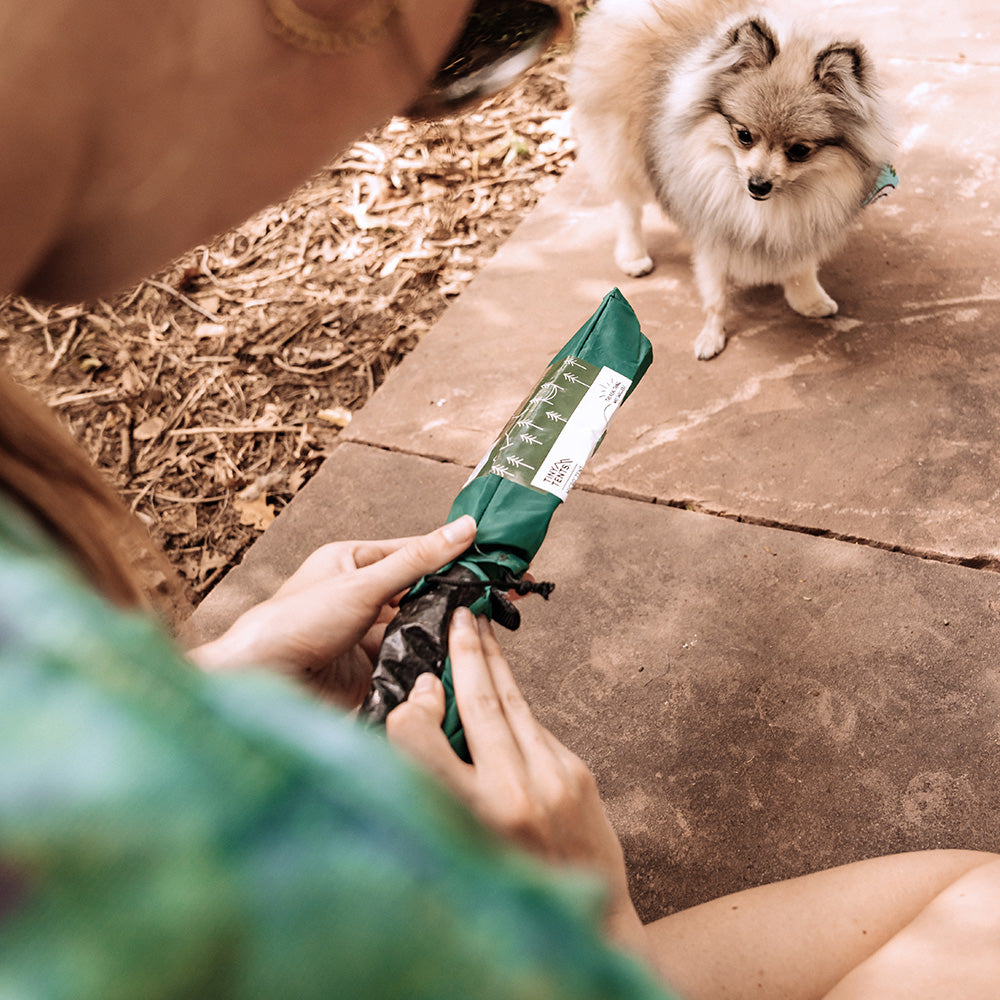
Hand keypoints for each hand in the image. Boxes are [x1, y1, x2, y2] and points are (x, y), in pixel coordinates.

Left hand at [188, 515, 476, 708]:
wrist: (263, 684)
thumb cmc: (296, 622)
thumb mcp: (364, 584)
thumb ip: (418, 560)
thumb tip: (464, 529)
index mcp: (352, 562)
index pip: (414, 552)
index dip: (453, 556)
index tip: (493, 561)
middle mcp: (359, 595)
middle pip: (418, 592)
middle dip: (453, 598)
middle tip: (497, 601)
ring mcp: (364, 632)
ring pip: (416, 628)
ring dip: (442, 632)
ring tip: (479, 634)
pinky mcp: (369, 668)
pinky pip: (407, 659)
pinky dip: (427, 660)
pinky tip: (451, 661)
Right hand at [386, 608, 642, 944]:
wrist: (587, 920)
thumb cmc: (508, 884)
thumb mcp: (459, 841)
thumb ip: (440, 778)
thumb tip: (429, 705)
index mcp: (467, 815)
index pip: (419, 737)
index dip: (413, 706)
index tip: (419, 686)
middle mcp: (511, 792)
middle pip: (478, 701)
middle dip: (467, 652)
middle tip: (460, 615)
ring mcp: (551, 778)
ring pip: (513, 704)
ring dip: (493, 663)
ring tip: (480, 631)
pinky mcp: (577, 774)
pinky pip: (535, 730)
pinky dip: (514, 707)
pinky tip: (502, 688)